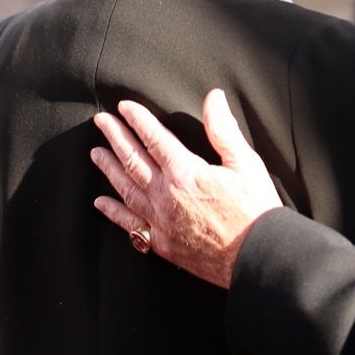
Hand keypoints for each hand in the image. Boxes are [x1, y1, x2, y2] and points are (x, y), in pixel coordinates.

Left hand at [91, 89, 282, 288]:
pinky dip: (113, 212)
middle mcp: (166, 196)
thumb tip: (213, 97)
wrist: (257, 256)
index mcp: (185, 173)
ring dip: (109, 168)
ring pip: (126, 189)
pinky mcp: (163, 243)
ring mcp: (161, 221)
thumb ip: (223, 129)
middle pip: (133, 160)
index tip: (124, 107)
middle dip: (115, 137)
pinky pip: (130, 224)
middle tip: (101, 121)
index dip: (138, 120)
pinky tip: (101, 203)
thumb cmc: (256, 210)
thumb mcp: (246, 162)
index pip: (154, 138)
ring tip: (96, 153)